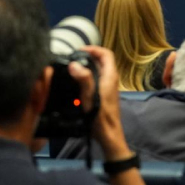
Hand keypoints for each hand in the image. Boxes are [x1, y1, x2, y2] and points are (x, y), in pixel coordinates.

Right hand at [69, 45, 133, 160]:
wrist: (108, 135)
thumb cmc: (100, 115)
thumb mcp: (90, 96)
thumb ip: (84, 79)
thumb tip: (74, 64)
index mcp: (110, 76)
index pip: (106, 54)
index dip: (94, 49)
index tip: (79, 50)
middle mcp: (111, 79)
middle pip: (102, 60)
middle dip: (89, 56)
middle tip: (74, 58)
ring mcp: (108, 87)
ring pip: (99, 70)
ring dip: (88, 66)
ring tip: (73, 67)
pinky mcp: (104, 94)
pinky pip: (96, 79)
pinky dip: (87, 76)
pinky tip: (77, 82)